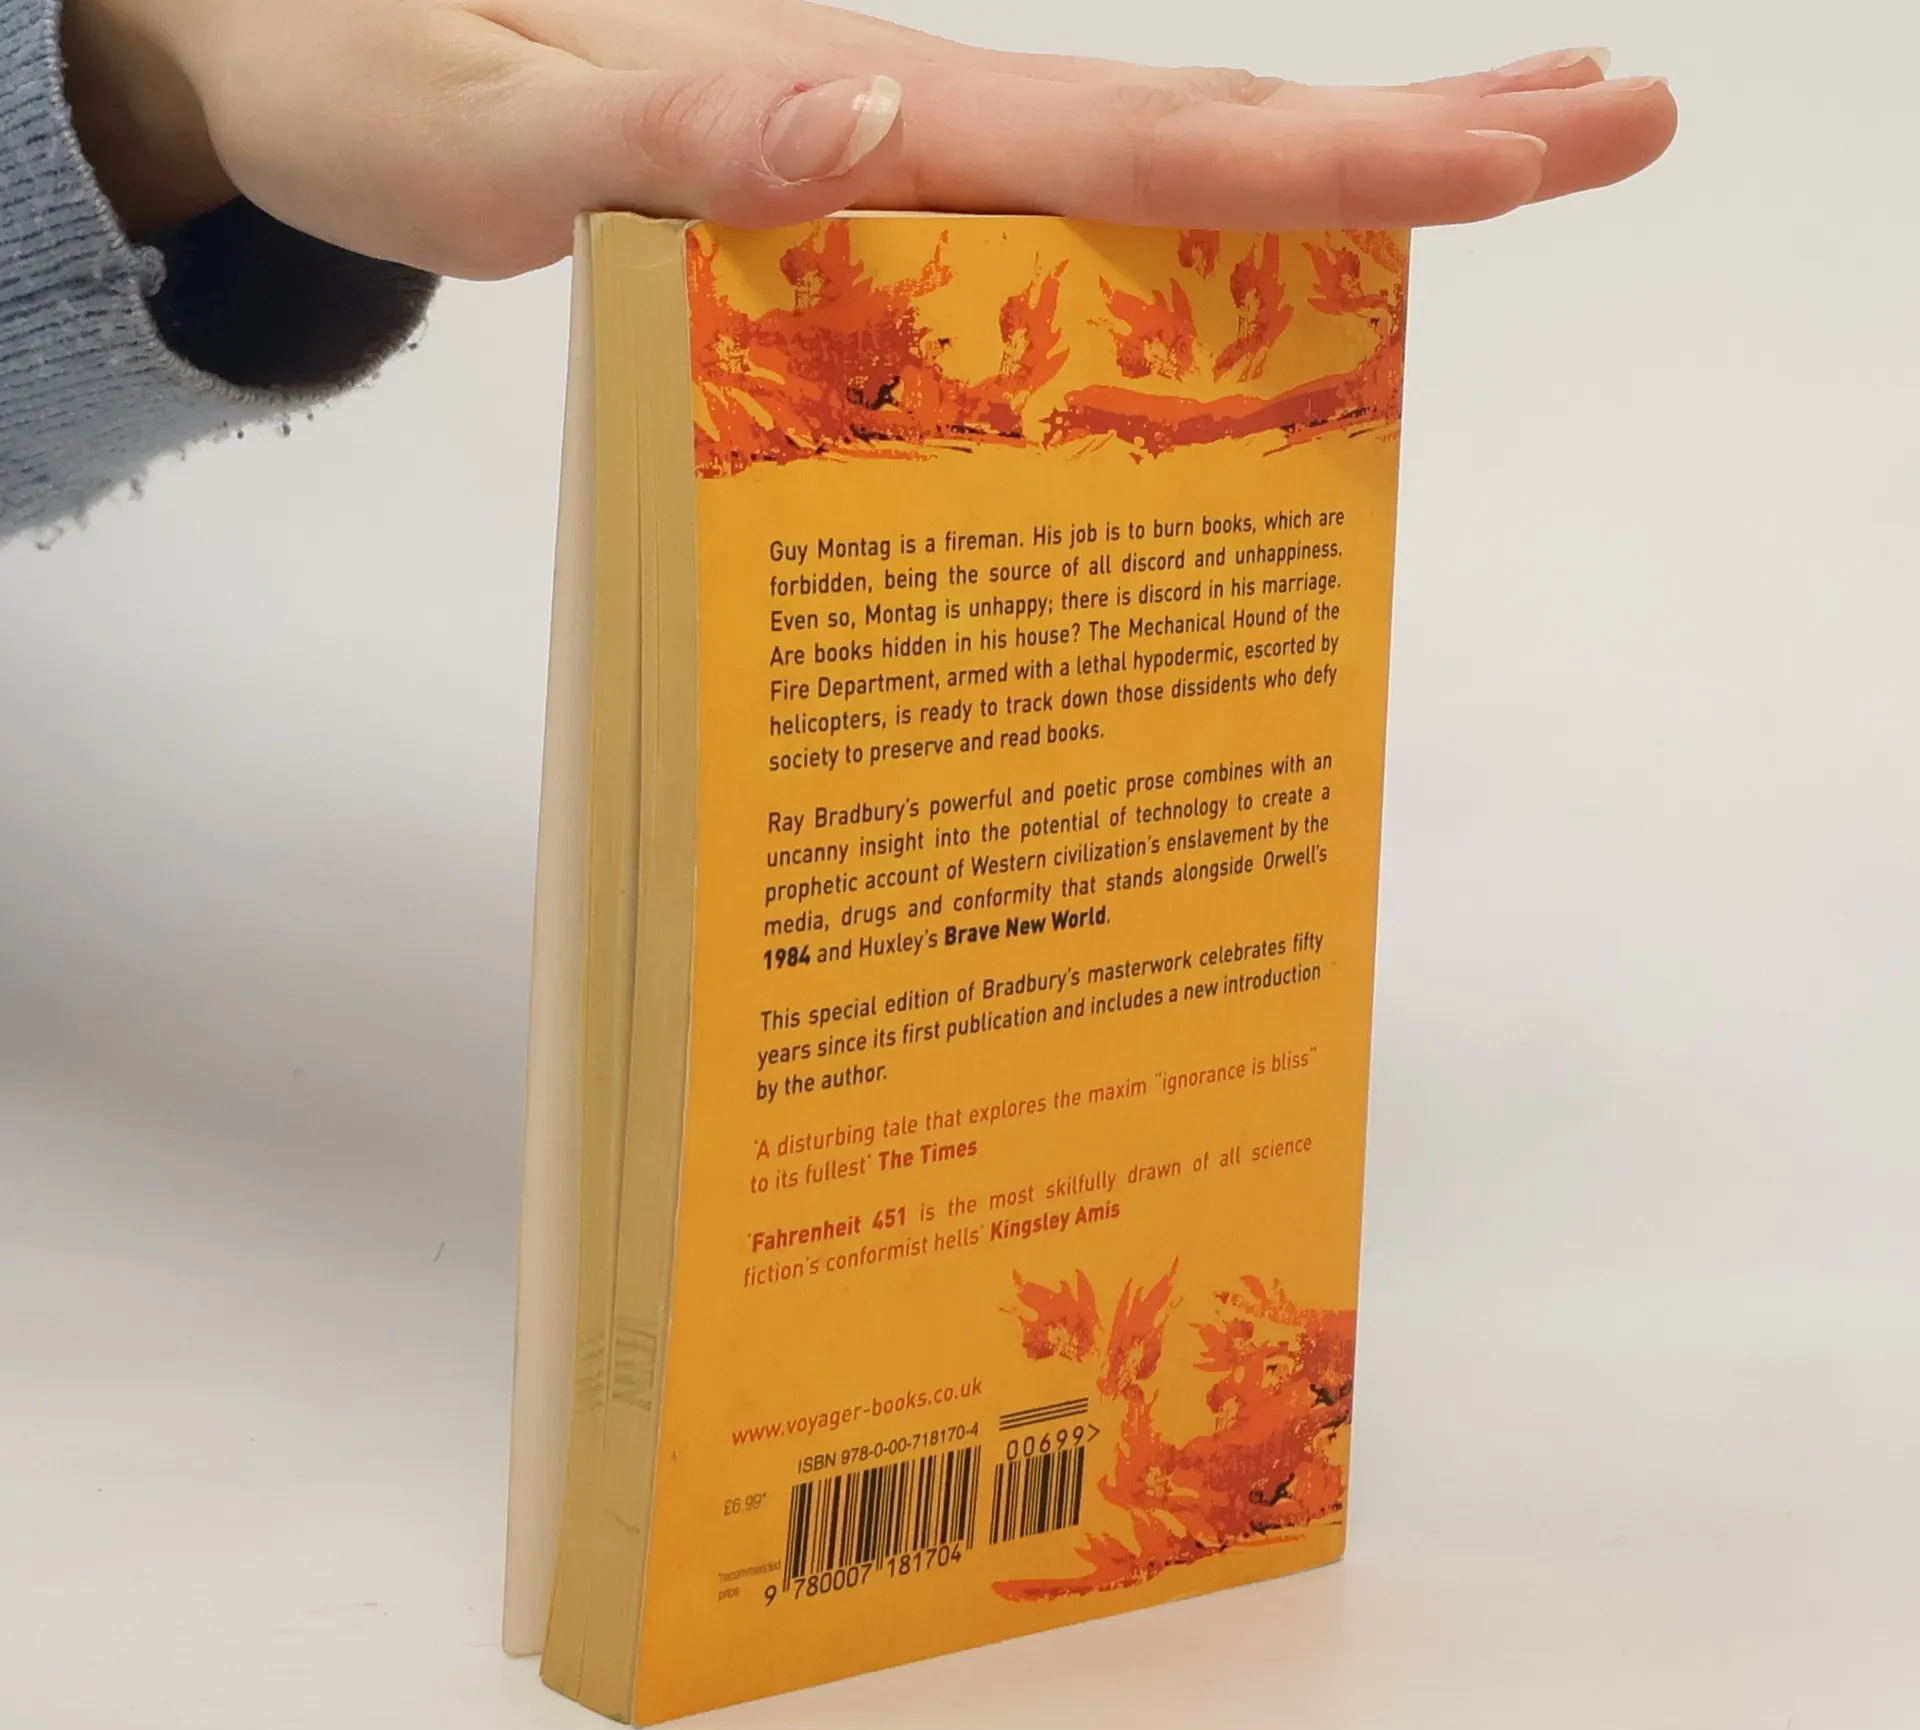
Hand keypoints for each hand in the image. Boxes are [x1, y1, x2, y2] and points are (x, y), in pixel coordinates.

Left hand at [60, 0, 1674, 277]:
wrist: (312, 48)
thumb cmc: (381, 78)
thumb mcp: (500, 122)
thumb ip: (679, 128)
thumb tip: (880, 111)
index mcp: (859, 103)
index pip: (1142, 138)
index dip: (1345, 150)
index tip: (1537, 150)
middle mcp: (908, 121)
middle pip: (1198, 130)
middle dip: (1415, 137)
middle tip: (1622, 124)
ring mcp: (897, 158)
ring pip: (1150, 166)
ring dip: (1338, 165)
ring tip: (1513, 156)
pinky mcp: (863, 200)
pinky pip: (1055, 230)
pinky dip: (1188, 233)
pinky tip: (1257, 253)